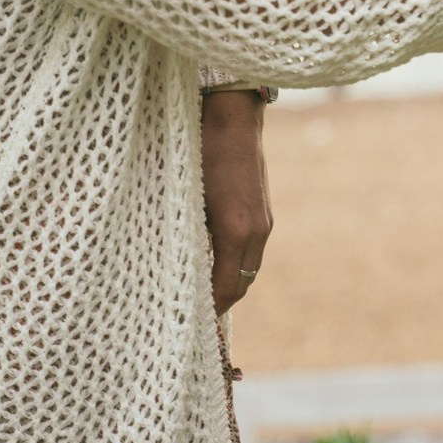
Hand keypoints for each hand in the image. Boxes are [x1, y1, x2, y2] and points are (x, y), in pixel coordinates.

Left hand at [201, 90, 272, 315]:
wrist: (232, 116)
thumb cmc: (200, 153)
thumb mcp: (186, 200)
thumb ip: (187, 239)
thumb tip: (178, 272)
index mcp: (237, 231)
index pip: (227, 289)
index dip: (210, 311)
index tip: (189, 326)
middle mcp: (257, 230)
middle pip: (242, 283)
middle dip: (220, 301)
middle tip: (190, 314)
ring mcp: (264, 219)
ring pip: (249, 266)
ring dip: (229, 280)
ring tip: (199, 289)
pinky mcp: (263, 209)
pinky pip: (252, 248)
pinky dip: (236, 261)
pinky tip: (212, 258)